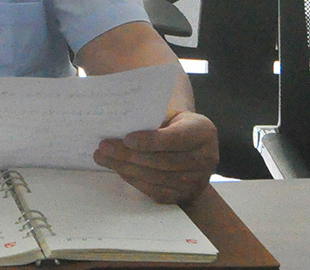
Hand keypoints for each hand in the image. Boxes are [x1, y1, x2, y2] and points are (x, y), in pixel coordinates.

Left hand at [96, 110, 216, 203]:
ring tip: (104, 158)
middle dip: (129, 155)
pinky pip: (155, 191)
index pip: (175, 138)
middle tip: (104, 147)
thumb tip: (122, 120)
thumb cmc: (177, 127)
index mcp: (203, 131)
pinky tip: (119, 170)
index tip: (126, 138)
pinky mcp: (184, 195)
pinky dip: (134, 181)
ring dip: (126, 169)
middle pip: (163, 161)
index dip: (150, 140)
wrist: (194, 151)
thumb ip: (154, 116)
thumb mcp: (173, 115)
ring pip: (156, 178)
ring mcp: (197, 180)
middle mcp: (206, 158)